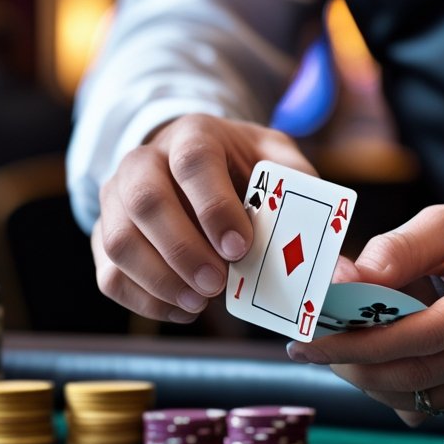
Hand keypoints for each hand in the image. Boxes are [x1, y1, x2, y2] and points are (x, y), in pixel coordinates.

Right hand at [91, 113, 313, 321]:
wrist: (197, 159)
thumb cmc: (247, 168)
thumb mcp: (282, 165)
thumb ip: (309, 205)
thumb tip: (338, 274)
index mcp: (194, 135)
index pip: (193, 162)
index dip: (214, 207)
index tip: (239, 247)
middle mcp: (145, 160)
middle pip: (144, 201)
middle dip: (181, 249)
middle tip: (216, 285)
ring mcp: (117, 198)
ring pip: (118, 241)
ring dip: (159, 279)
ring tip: (200, 301)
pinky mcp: (105, 235)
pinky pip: (109, 274)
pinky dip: (145, 300)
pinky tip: (183, 308)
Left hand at [287, 192, 443, 424]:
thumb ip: (401, 248)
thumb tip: (345, 280)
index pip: (417, 337)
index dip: (355, 344)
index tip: (308, 338)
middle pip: (415, 376)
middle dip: (352, 366)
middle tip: (311, 346)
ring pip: (425, 397)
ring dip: (373, 380)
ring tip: (342, 347)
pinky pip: (442, 399)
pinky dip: (402, 385)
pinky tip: (383, 356)